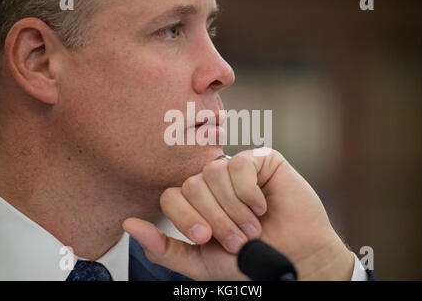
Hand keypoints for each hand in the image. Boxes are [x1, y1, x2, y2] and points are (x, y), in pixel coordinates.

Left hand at [123, 148, 353, 279]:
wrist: (293, 260)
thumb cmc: (247, 262)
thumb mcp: (199, 262)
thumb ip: (163, 247)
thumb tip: (128, 223)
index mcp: (197, 203)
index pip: (171, 195)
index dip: (187, 218)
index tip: (207, 238)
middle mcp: (214, 182)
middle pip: (191, 185)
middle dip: (215, 219)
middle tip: (238, 239)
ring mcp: (236, 169)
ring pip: (213, 173)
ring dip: (234, 209)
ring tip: (253, 226)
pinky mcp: (261, 159)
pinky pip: (240, 165)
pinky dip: (249, 192)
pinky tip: (264, 205)